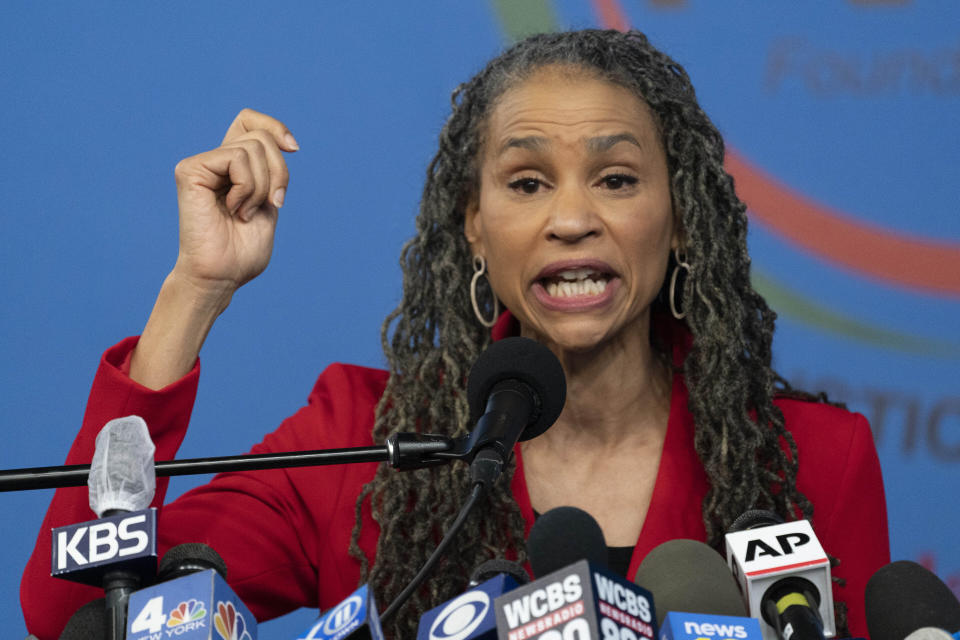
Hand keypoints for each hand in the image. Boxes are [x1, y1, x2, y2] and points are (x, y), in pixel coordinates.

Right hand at [172, 108, 297, 298]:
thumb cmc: (243, 251)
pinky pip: (236, 159)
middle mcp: (215, 160)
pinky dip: (247, 187)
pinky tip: (233, 209)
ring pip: (254, 147)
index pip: (249, 120)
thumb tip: (286, 143)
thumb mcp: (269, 204)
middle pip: (262, 136)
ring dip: (262, 187)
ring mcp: (201, 163)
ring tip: (243, 213)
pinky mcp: (190, 170)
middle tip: (273, 203)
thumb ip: (273, 172)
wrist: (221, 276)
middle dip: (280, 172)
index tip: (294, 148)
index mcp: (233, 167)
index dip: (274, 127)